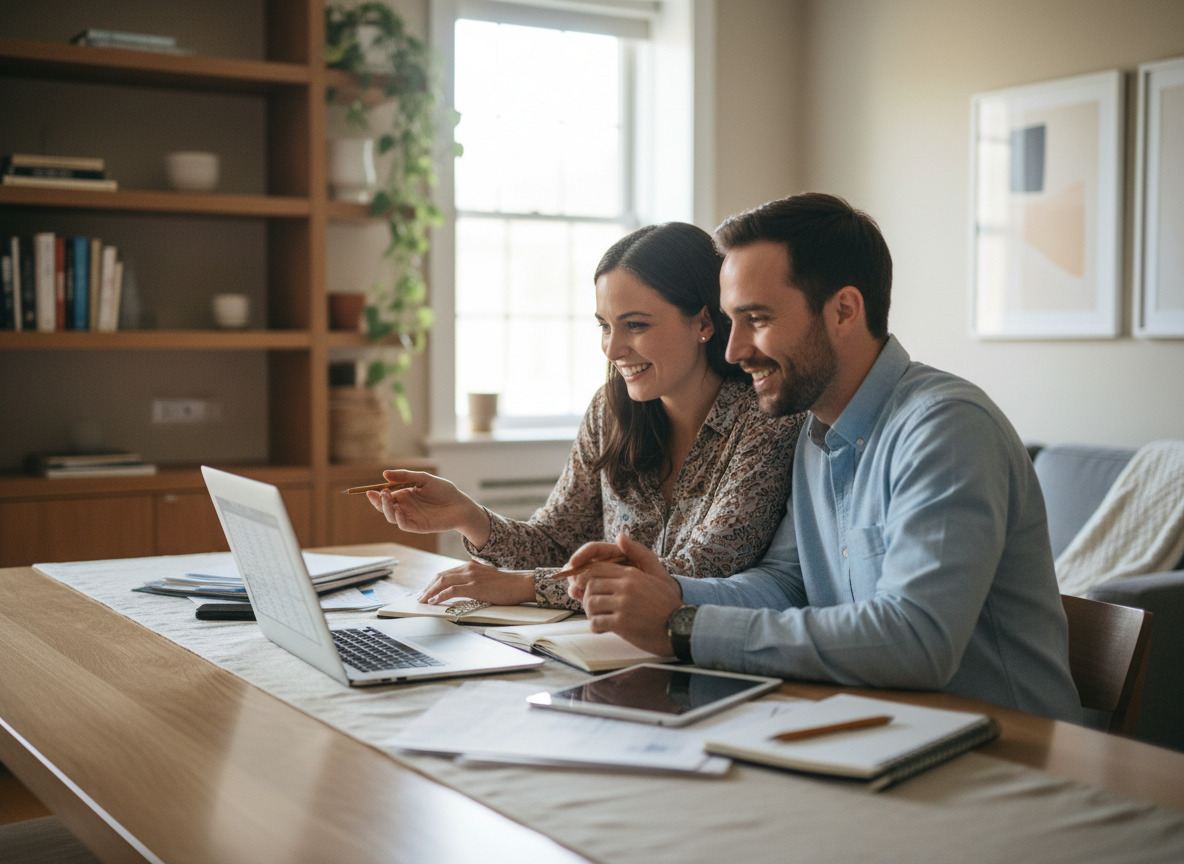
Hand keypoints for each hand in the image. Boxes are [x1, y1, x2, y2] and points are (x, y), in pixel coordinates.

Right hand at [366, 469, 490, 546]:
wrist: (460, 504)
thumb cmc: (444, 490)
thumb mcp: (424, 478)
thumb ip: (405, 476)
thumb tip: (384, 474)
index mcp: (404, 495)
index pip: (385, 496)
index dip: (376, 494)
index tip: (370, 490)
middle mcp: (404, 507)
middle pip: (384, 507)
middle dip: (378, 501)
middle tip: (378, 493)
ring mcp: (410, 517)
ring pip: (391, 516)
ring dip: (386, 508)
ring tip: (387, 497)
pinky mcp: (417, 526)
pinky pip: (403, 525)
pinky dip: (399, 518)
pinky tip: (399, 510)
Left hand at [417, 561, 535, 605]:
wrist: (520, 584)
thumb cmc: (507, 584)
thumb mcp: (487, 576)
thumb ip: (475, 577)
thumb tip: (466, 585)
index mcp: (470, 566)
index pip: (446, 573)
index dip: (433, 582)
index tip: (427, 591)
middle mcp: (468, 569)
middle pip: (441, 576)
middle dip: (428, 587)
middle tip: (420, 597)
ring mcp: (471, 577)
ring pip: (443, 582)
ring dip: (430, 592)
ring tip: (422, 600)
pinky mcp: (475, 587)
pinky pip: (452, 591)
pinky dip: (440, 596)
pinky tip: (433, 601)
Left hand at [566, 534, 683, 655]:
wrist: (680, 627)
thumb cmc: (667, 604)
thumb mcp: (654, 576)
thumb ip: (636, 557)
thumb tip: (619, 536)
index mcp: (631, 574)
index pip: (597, 568)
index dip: (586, 577)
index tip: (585, 587)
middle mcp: (626, 586)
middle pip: (590, 584)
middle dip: (586, 596)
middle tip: (591, 606)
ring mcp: (623, 604)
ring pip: (590, 603)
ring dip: (590, 612)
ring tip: (598, 617)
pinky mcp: (622, 622)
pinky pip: (596, 622)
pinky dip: (596, 626)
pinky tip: (603, 628)